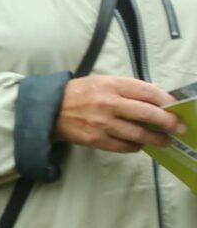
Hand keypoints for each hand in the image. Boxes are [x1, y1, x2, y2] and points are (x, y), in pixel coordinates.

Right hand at [56, 74, 183, 151]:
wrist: (48, 110)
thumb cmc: (79, 93)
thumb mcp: (103, 81)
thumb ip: (129, 87)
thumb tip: (157, 94)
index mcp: (112, 85)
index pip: (148, 92)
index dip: (167, 101)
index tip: (176, 107)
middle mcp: (109, 103)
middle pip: (148, 113)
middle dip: (168, 122)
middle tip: (179, 128)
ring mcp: (102, 123)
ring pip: (139, 134)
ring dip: (157, 139)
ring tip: (165, 141)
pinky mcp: (96, 139)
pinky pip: (124, 146)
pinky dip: (136, 146)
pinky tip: (140, 144)